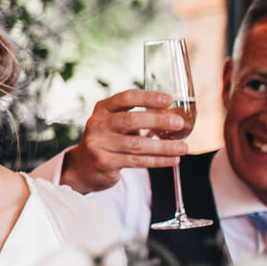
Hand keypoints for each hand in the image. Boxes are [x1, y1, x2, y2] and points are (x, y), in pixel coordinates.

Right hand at [58, 89, 187, 192]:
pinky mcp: (104, 162)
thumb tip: (175, 116)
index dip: (148, 98)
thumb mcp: (116, 124)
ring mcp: (99, 144)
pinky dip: (158, 161)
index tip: (169, 100)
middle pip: (131, 120)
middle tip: (179, 123)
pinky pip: (137, 161)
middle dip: (158, 121)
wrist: (84, 167)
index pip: (126, 98)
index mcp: (103, 109)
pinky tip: (173, 159)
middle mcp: (98, 124)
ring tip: (183, 147)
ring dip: (163, 146)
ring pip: (137, 144)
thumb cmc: (108, 141)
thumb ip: (138, 118)